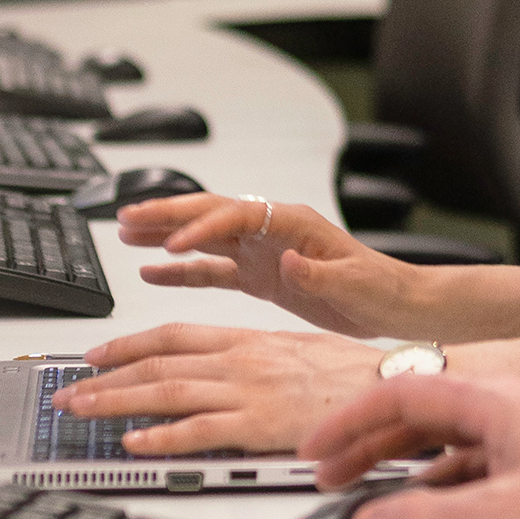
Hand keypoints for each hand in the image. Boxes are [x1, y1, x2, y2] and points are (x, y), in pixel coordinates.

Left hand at [65, 325, 384, 454]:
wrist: (394, 385)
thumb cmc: (356, 374)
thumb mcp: (297, 351)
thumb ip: (257, 358)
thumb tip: (228, 370)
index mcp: (248, 340)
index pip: (173, 335)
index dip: (128, 344)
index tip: (96, 355)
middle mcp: (240, 360)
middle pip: (157, 363)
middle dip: (105, 377)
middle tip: (69, 391)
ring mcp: (248, 391)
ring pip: (167, 391)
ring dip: (116, 402)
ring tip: (82, 412)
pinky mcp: (260, 423)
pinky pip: (200, 431)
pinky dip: (162, 437)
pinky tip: (135, 444)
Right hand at [115, 193, 412, 336]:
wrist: (395, 305)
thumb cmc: (381, 287)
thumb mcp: (354, 282)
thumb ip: (319, 272)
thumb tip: (288, 259)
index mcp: (293, 223)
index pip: (236, 215)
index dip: (202, 227)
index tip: (172, 244)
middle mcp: (272, 231)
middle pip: (209, 213)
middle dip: (165, 214)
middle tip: (124, 217)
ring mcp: (261, 252)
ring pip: (202, 237)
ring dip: (163, 235)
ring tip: (123, 234)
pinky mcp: (259, 277)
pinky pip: (212, 270)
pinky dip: (181, 271)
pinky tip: (151, 272)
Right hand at [302, 374, 519, 518]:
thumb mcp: (506, 518)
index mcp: (498, 401)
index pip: (402, 394)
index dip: (349, 420)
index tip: (316, 448)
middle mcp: (513, 410)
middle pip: (421, 417)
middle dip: (368, 446)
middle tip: (330, 475)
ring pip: (449, 446)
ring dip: (404, 471)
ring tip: (372, 500)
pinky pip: (477, 471)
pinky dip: (442, 489)